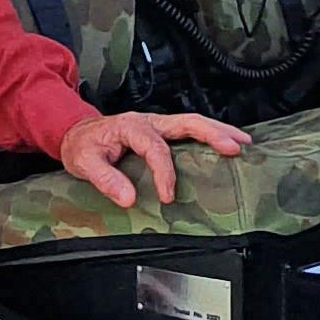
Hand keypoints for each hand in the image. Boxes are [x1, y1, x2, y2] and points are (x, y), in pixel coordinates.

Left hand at [56, 107, 249, 208]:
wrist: (76, 133)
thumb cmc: (82, 145)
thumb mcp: (85, 162)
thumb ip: (106, 179)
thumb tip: (129, 198)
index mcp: (132, 126)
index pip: (155, 148)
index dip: (165, 172)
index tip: (168, 196)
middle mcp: (150, 121)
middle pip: (187, 122)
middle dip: (213, 134)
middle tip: (235, 147)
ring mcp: (159, 125)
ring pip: (194, 123)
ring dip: (219, 131)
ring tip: (243, 143)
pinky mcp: (163, 132)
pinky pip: (190, 131)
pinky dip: (211, 135)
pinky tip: (228, 144)